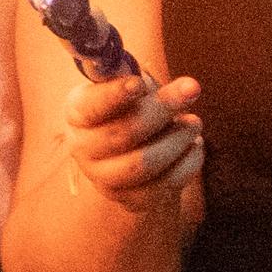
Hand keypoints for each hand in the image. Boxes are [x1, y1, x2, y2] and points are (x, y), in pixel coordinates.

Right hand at [62, 65, 208, 211]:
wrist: (135, 153)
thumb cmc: (132, 109)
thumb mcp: (128, 87)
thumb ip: (134, 77)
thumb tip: (144, 72)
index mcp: (78, 113)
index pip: (92, 107)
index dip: (114, 95)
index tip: (139, 83)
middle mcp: (82, 148)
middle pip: (122, 134)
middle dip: (162, 110)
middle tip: (192, 90)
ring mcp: (103, 178)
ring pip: (144, 163)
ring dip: (178, 139)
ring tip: (194, 123)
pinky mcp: (129, 199)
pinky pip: (164, 185)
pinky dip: (188, 162)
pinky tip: (194, 146)